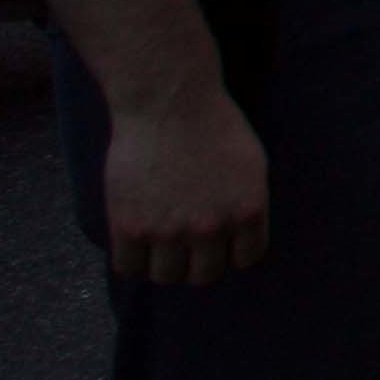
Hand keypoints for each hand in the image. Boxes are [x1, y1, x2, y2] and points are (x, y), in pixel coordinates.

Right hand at [100, 81, 268, 285]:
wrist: (169, 103)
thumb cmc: (213, 126)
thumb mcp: (251, 165)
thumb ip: (247, 206)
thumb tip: (240, 241)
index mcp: (248, 212)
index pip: (245, 259)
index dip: (231, 251)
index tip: (220, 240)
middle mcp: (212, 228)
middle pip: (204, 275)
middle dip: (197, 260)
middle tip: (186, 242)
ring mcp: (170, 231)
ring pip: (167, 276)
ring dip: (164, 262)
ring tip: (160, 240)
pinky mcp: (131, 227)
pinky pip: (128, 267)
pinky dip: (132, 258)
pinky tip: (135, 238)